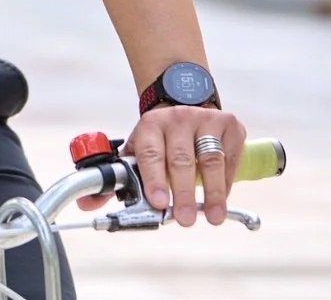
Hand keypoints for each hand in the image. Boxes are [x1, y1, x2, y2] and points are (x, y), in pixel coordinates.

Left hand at [124, 106, 246, 225]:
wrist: (188, 111)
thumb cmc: (162, 139)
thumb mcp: (140, 149)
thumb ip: (125, 175)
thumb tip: (102, 202)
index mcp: (151, 126)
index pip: (150, 154)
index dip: (154, 180)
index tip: (159, 203)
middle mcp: (177, 119)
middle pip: (181, 159)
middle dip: (183, 192)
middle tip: (185, 218)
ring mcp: (205, 119)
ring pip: (210, 159)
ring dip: (213, 192)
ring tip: (214, 217)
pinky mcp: (229, 125)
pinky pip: (229, 158)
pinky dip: (226, 183)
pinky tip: (222, 199)